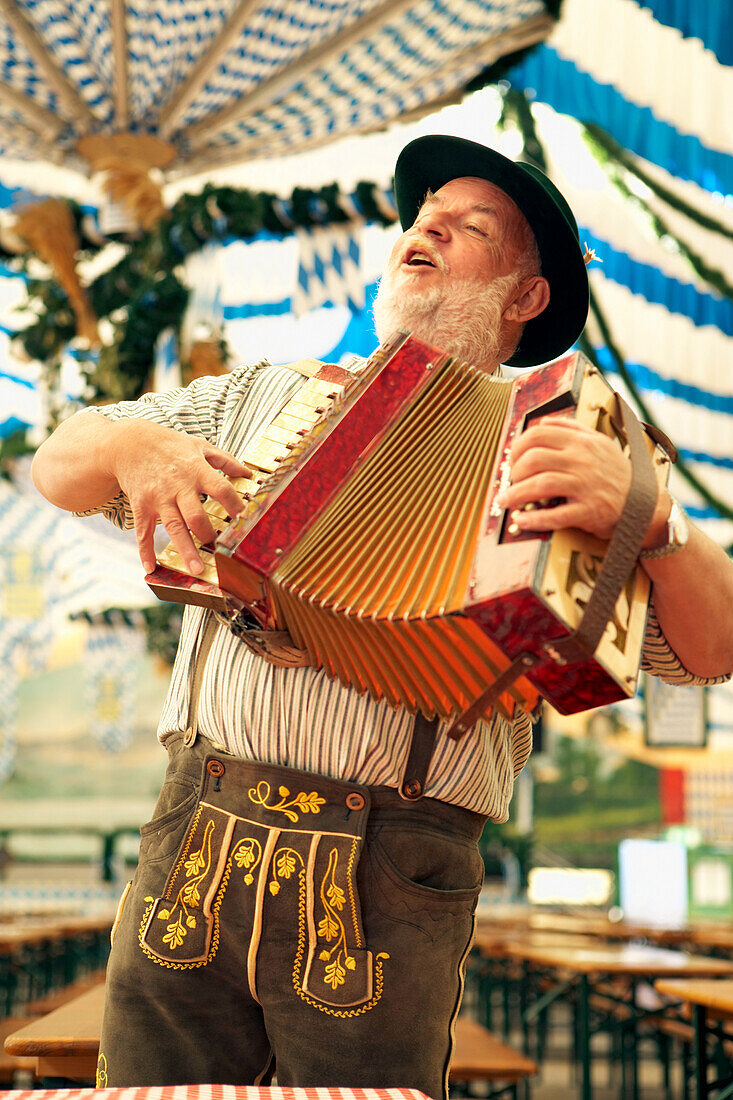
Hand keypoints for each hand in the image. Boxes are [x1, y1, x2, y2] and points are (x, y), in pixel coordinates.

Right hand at [107, 419, 251, 574]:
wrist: (129, 443)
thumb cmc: (169, 445)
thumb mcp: (199, 446)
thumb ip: (226, 460)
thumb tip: (248, 473)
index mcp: (196, 470)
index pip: (221, 490)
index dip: (235, 505)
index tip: (245, 521)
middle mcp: (178, 486)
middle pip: (196, 515)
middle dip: (208, 534)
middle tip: (220, 550)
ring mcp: (158, 498)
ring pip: (174, 528)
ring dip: (185, 550)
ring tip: (196, 569)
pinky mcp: (141, 505)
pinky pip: (143, 531)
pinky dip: (145, 550)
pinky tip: (151, 567)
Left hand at [496, 416, 643, 540]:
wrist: (646, 505)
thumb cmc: (617, 474)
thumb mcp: (599, 443)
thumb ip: (572, 429)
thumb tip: (543, 422)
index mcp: (582, 442)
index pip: (538, 435)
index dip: (517, 448)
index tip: (511, 460)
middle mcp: (582, 461)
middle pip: (534, 459)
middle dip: (513, 472)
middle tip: (510, 482)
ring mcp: (586, 486)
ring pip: (539, 485)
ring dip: (516, 494)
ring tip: (506, 501)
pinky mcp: (589, 511)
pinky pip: (554, 515)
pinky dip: (533, 519)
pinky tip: (521, 519)